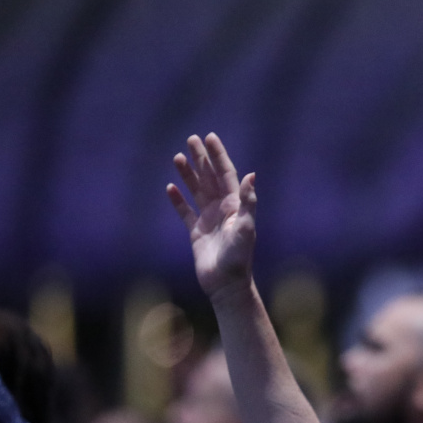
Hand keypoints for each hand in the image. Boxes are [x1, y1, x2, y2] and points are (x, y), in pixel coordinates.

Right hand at [166, 133, 257, 300]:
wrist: (226, 284)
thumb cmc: (238, 258)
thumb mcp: (246, 228)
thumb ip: (248, 202)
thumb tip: (252, 175)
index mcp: (235, 205)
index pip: (226, 174)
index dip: (218, 155)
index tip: (210, 137)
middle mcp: (223, 209)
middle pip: (210, 177)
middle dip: (201, 158)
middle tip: (191, 139)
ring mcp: (209, 220)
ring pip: (196, 191)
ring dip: (188, 174)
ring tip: (177, 157)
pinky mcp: (196, 233)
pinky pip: (185, 212)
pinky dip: (177, 200)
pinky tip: (170, 188)